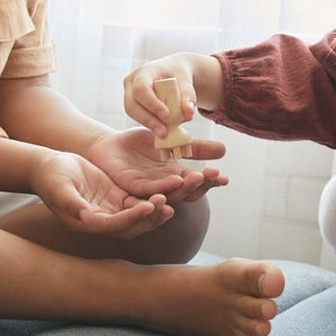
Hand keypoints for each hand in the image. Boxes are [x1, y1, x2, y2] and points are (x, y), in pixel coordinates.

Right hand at [31, 150, 172, 237]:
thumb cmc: (51, 176)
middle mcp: (103, 221)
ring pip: (139, 216)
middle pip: (132, 226)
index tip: (147, 207)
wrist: (50, 167)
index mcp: (88, 222)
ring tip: (171, 201)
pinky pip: (139, 201)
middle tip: (166, 205)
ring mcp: (112, 210)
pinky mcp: (118, 198)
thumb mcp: (59, 188)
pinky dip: (153, 198)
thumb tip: (84, 215)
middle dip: (150, 218)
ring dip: (155, 210)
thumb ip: (71, 203)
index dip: (132, 218)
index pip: (115, 225)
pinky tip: (167, 191)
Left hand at [87, 127, 227, 203]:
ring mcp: (149, 189)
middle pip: (186, 192)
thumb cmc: (141, 145)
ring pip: (169, 194)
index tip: (225, 178)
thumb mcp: (172, 141)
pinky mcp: (132, 187)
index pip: (196, 184)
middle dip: (200, 184)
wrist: (110, 145)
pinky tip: (174, 180)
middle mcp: (164, 187)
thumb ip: (195, 148)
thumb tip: (224, 150)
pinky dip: (162, 187)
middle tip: (213, 175)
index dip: (210, 182)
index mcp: (175, 177)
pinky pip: (149, 190)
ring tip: (197, 178)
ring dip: (184, 188)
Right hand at [123, 53, 222, 136]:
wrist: (172, 70)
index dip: (151, 103)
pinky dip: (150, 123)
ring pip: (132, 112)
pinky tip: (162, 128)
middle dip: (148, 120)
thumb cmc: (177, 72)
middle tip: (164, 132)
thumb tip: (188, 112)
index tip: (166, 115)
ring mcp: (129, 93)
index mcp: (144, 72)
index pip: (141, 88)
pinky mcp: (133, 103)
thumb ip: (188, 94)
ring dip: (148, 124)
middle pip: (132, 104)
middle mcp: (132, 82)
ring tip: (165, 132)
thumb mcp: (185, 78)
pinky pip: (137, 116)